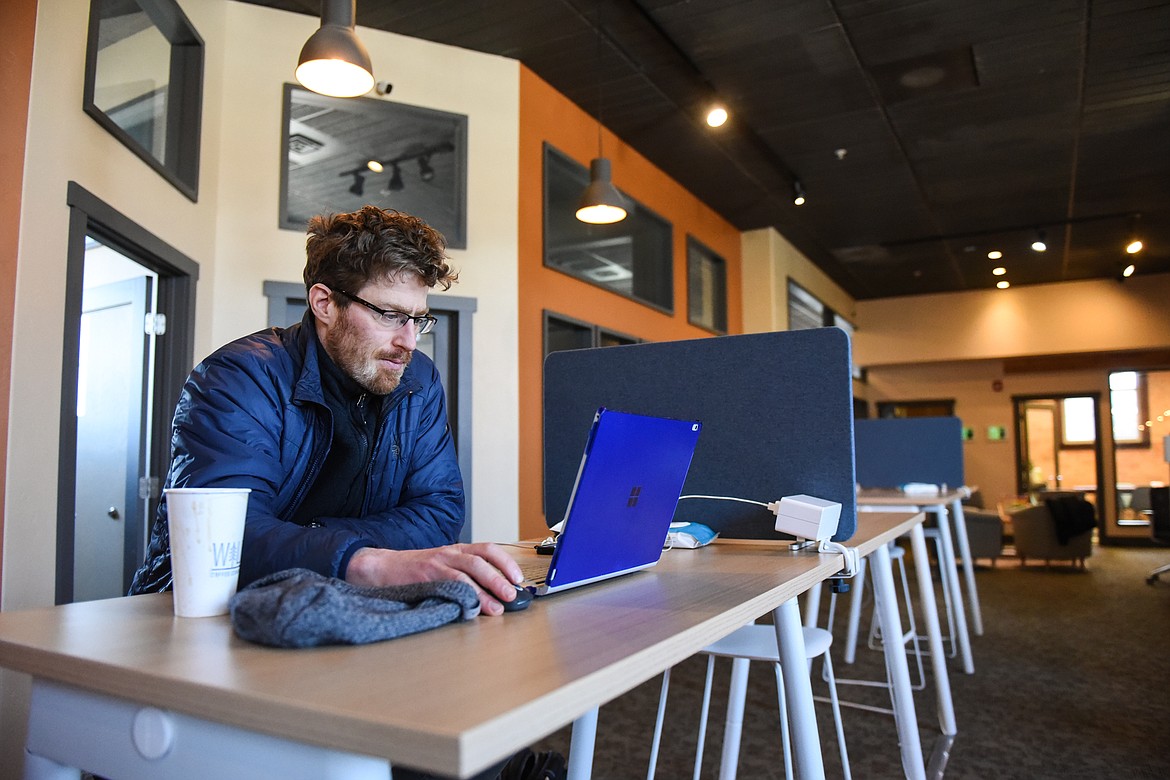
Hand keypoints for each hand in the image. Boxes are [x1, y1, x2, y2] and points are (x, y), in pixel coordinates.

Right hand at [345, 543, 523, 615]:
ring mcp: (436, 563)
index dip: (505, 562)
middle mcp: (449, 553)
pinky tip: (471, 610)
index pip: (487, 549)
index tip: (519, 578)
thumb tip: (493, 595)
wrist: (380, 567)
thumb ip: (464, 576)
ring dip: (485, 590)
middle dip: (500, 578)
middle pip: (481, 560)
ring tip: (497, 608)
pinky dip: (462, 597)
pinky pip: (448, 585)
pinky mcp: (424, 577)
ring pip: (467, 572)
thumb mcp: (442, 566)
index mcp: (456, 550)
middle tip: (513, 595)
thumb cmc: (414, 570)